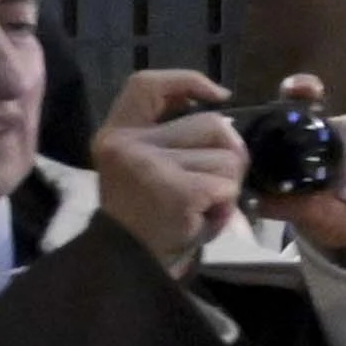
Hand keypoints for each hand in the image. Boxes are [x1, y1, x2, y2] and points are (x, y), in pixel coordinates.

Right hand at [88, 68, 239, 262]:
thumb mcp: (147, 164)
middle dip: (226, 153)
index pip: (145, 85)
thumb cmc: (147, 214)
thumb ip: (172, 135)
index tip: (218, 95)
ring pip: (228, 156)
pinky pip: (228, 186)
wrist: (129, 265)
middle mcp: (127, 144)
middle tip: (208, 185)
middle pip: (212, 123)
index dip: (186, 80)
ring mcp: (150, 166)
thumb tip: (220, 105)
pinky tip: (201, 219)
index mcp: (117, 133)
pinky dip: (225, 206)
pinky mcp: (177, 190)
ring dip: (228, 184)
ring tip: (200, 205)